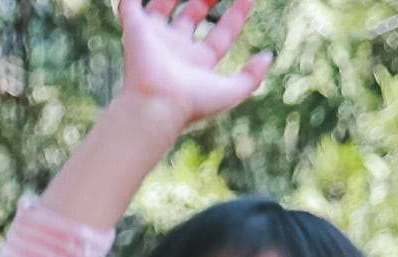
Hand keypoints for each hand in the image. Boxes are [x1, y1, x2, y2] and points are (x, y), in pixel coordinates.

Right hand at [114, 0, 271, 133]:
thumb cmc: (191, 102)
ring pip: (164, 8)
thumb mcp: (232, 92)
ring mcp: (155, 39)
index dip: (237, 14)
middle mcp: (176, 49)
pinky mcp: (135, 31)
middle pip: (193, 16)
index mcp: (197, 62)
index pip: (221, 34)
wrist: (155, 105)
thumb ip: (252, 76)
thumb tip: (267, 57)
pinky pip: (130, 7)